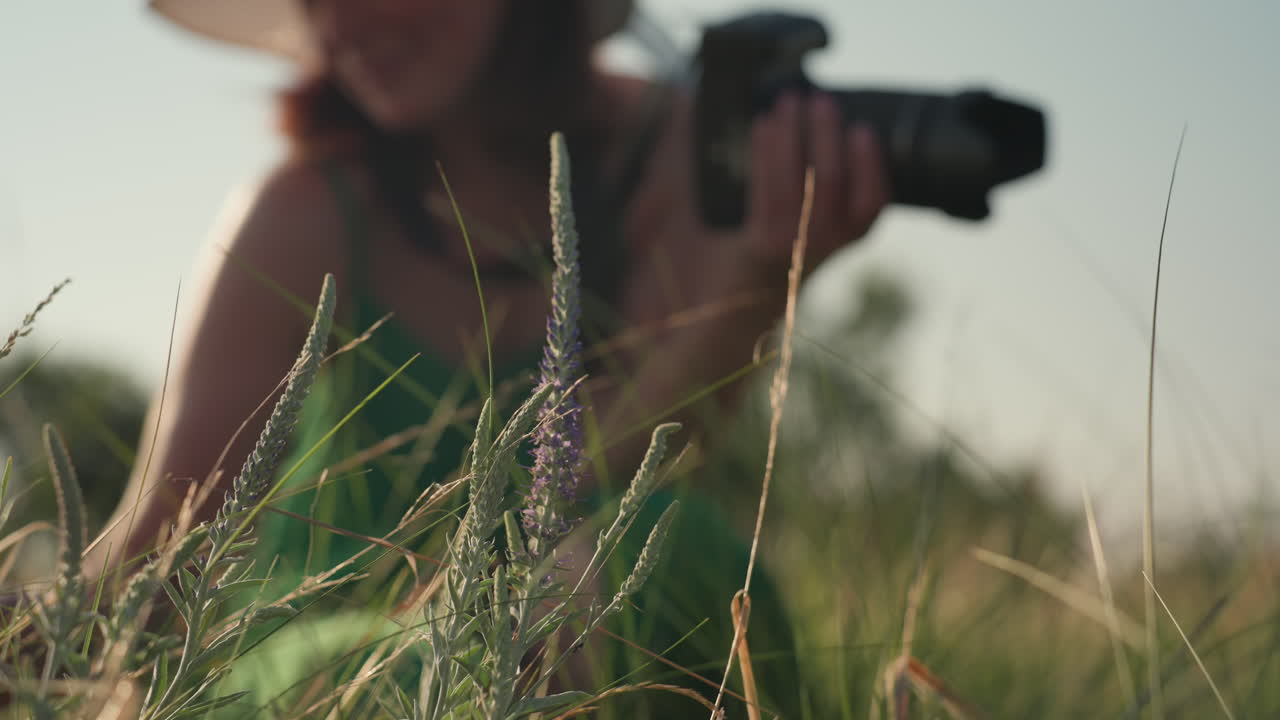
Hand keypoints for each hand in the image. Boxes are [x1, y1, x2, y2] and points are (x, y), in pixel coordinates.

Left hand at [622, 89, 890, 326]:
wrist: (743, 301)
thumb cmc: (784, 246)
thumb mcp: (819, 220)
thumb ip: (833, 184)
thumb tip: (828, 120)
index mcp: (852, 238)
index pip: (874, 200)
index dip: (870, 163)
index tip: (862, 128)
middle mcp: (829, 245)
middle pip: (833, 179)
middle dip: (824, 131)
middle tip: (817, 99)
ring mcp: (795, 246)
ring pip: (799, 179)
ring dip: (793, 133)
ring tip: (787, 102)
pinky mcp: (762, 244)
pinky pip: (765, 188)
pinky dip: (764, 151)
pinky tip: (761, 126)